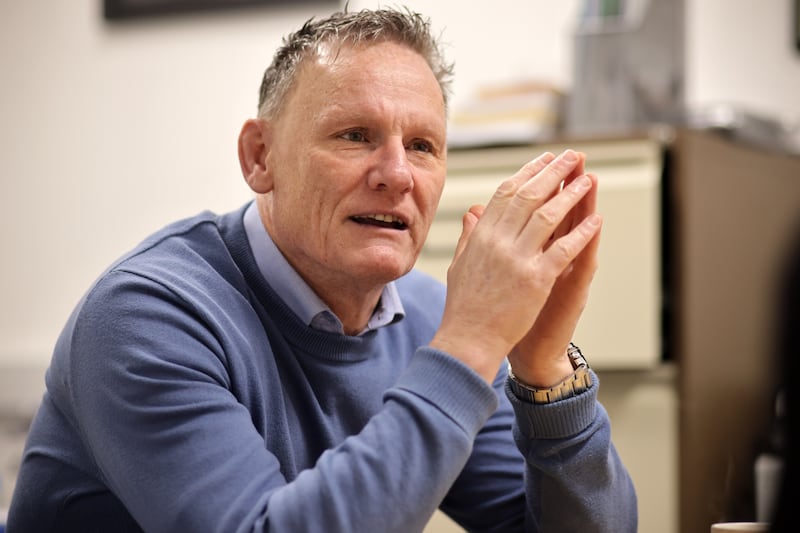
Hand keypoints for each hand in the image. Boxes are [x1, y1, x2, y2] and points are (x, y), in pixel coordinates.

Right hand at [430, 150, 601, 383]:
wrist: (468, 340)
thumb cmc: (464, 307)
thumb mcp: (460, 265)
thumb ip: (469, 236)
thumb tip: (472, 211)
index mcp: (480, 236)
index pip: (506, 193)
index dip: (528, 172)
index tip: (545, 160)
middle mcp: (497, 242)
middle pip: (529, 196)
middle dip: (553, 172)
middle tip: (573, 156)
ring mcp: (517, 260)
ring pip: (548, 216)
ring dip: (571, 195)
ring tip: (588, 179)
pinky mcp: (535, 280)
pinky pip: (563, 250)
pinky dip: (582, 233)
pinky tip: (596, 220)